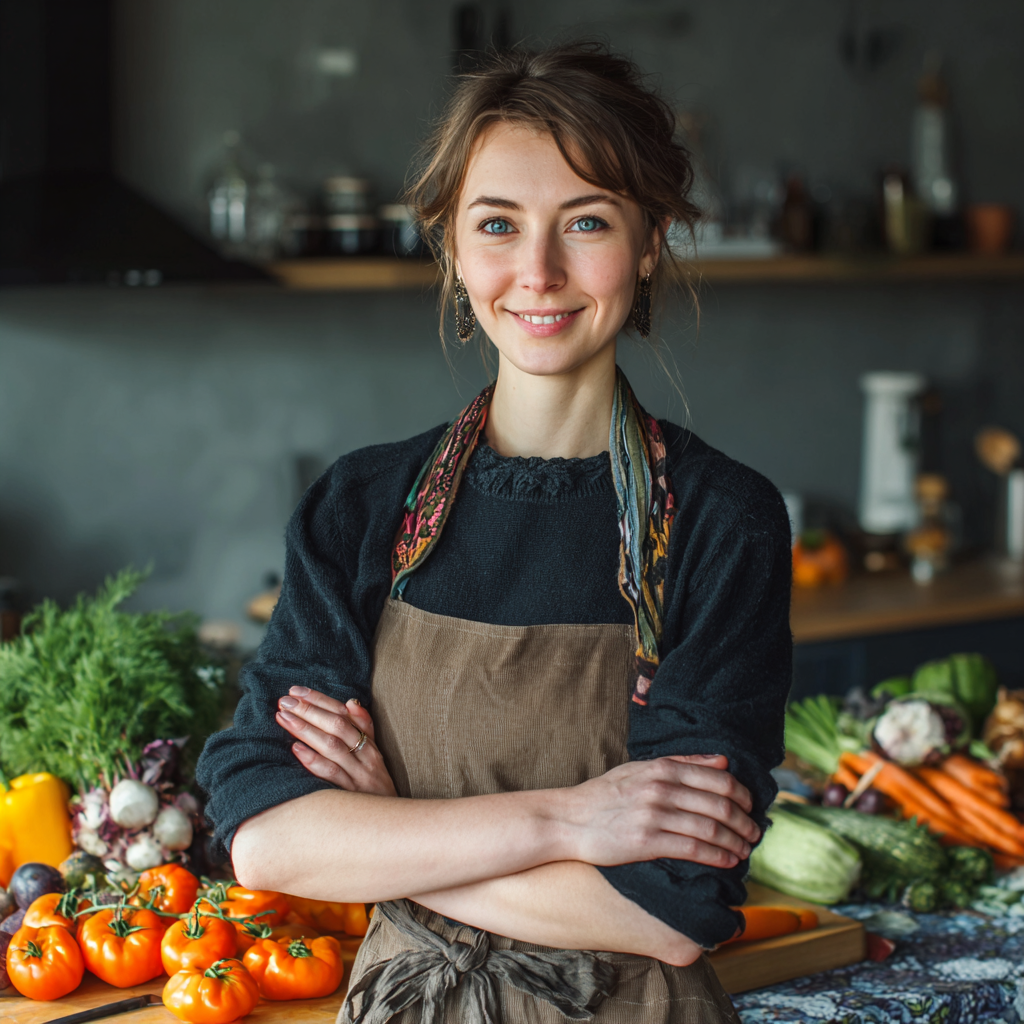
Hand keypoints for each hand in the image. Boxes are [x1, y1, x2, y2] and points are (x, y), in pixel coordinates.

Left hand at [276, 687, 396, 796]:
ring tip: (284, 718)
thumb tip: (350, 702)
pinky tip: (296, 749)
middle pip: (337, 726)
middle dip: (309, 710)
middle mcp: (366, 757)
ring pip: (331, 746)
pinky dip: (313, 760)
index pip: (344, 714)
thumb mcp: (375, 757)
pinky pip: (331, 774)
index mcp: (370, 745)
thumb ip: (364, 729)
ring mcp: (358, 776)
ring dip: (306, 729)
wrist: (390, 824)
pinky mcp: (350, 795)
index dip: (320, 700)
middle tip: (285, 701)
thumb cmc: (377, 789)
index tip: (296, 691)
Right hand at [562, 754, 759, 869]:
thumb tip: (722, 761)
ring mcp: (654, 815)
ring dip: (735, 842)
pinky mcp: (646, 842)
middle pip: (720, 804)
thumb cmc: (605, 795)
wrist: (568, 819)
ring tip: (745, 851)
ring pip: (711, 828)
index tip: (751, 808)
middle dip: (745, 822)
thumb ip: (682, 763)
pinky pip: (693, 849)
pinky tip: (728, 861)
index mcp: (662, 768)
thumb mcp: (640, 769)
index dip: (743, 796)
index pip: (719, 779)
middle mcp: (661, 788)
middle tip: (755, 834)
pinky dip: (717, 856)